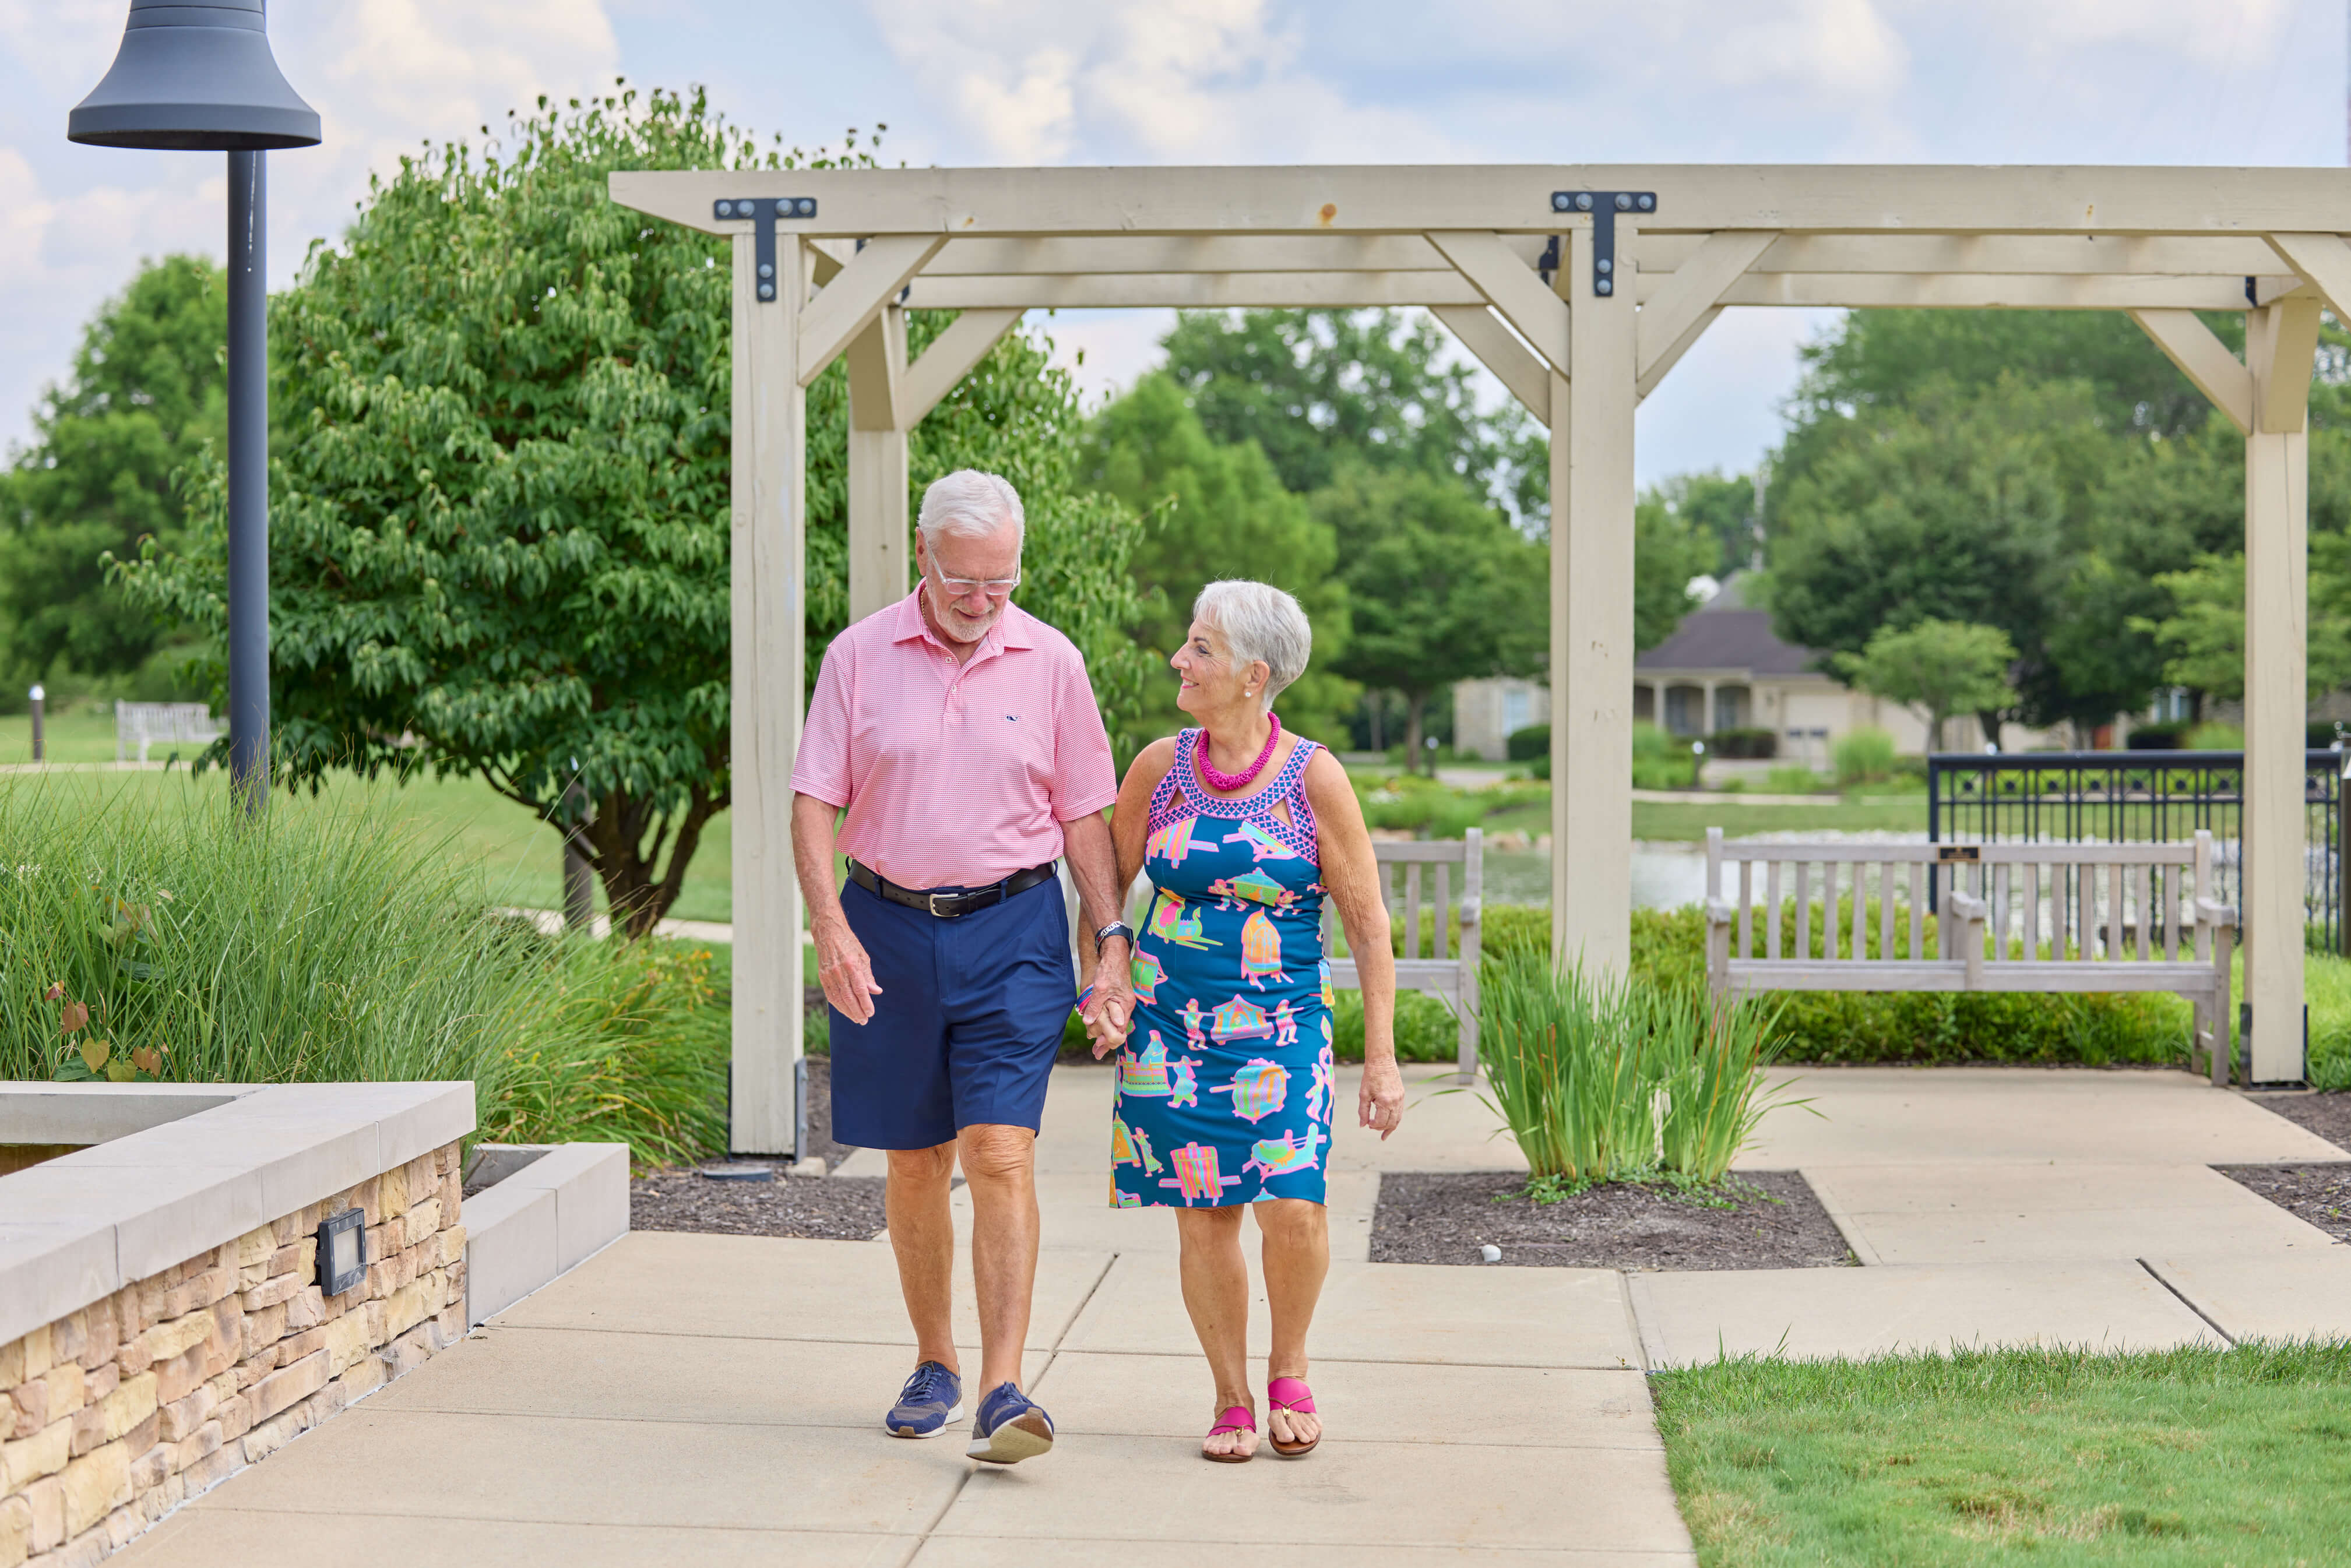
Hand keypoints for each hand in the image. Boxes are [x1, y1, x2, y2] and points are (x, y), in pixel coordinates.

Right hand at [813, 913, 881, 1024]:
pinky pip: (830, 995)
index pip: (860, 989)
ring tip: (857, 1019)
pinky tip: (845, 1011)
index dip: (866, 1003)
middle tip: (864, 1021)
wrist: (828, 933)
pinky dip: (838, 1005)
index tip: (871, 1013)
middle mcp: (839, 971)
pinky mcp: (823, 977)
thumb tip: (876, 992)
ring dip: (848, 1011)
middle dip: (857, 1011)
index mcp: (851, 965)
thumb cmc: (849, 944)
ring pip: (839, 999)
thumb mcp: (863, 957)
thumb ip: (868, 976)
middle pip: (849, 997)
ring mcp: (829, 975)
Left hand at [1081, 941, 1133, 1058]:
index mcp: (1125, 1005)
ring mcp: (1123, 1002)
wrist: (1114, 952)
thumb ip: (1095, 1006)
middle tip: (1097, 1053)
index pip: (1120, 1029)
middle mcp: (1126, 1005)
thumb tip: (1088, 1021)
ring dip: (1106, 1034)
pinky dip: (1107, 1024)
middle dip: (1108, 1041)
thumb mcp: (1100, 988)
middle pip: (1119, 1029)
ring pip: (1116, 1023)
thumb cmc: (1110, 969)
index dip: (1109, 1040)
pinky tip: (1099, 1028)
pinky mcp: (1119, 998)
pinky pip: (1114, 1016)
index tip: (1099, 1048)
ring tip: (1097, 1046)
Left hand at [1358, 1057, 1404, 1140]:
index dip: (1373, 1125)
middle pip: (1391, 1123)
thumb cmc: (1370, 1076)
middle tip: (1372, 1128)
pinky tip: (1389, 1121)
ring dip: (1390, 1126)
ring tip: (1384, 1133)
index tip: (1367, 1123)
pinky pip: (1400, 1111)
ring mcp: (1400, 1098)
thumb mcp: (1363, 1094)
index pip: (1380, 1121)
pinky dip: (1395, 1118)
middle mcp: (1395, 1101)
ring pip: (1397, 1119)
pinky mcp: (1402, 1095)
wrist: (1381, 1060)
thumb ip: (1363, 1111)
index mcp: (1385, 1101)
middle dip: (1382, 1128)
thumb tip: (1362, 1125)